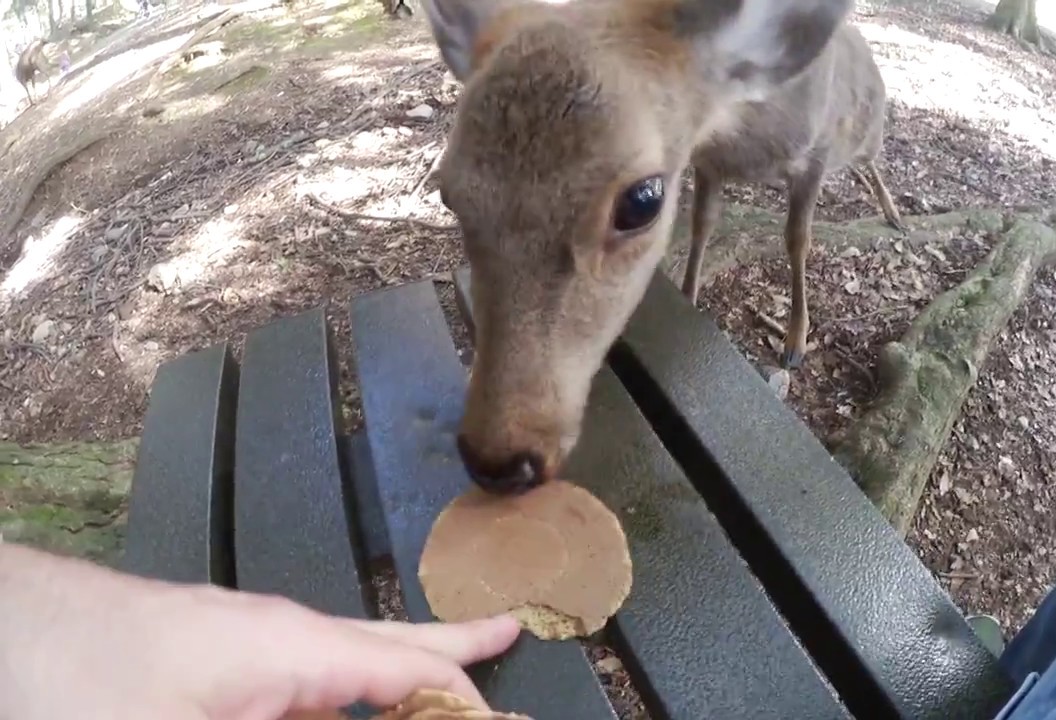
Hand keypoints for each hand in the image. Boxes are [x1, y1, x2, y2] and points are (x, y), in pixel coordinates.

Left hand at [0, 543, 519, 719]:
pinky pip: (294, 681)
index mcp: (293, 651)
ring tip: (436, 687)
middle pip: (388, 644)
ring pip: (340, 667)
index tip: (513, 719)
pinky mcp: (207, 659)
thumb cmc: (81, 684)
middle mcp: (281, 638)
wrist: (1, 622)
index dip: (465, 698)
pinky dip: (335, 698)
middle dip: (451, 648)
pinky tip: (334, 709)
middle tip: (508, 631)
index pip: (411, 671)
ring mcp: (241, 644)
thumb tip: (345, 708)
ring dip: (392, 678)